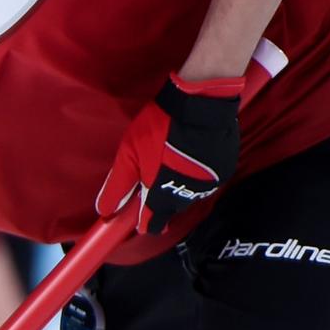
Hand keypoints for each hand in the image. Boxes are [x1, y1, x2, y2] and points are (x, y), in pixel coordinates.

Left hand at [95, 73, 243, 234]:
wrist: (200, 105)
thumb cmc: (158, 128)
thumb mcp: (129, 155)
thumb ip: (118, 186)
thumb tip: (105, 210)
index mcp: (162, 196)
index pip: (152, 224)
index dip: (143, 221)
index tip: (137, 214)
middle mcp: (187, 196)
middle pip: (170, 208)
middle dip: (160, 197)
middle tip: (152, 173)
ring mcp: (208, 185)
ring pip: (188, 194)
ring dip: (179, 185)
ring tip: (172, 160)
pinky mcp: (223, 171)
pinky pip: (205, 180)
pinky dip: (196, 173)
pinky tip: (191, 155)